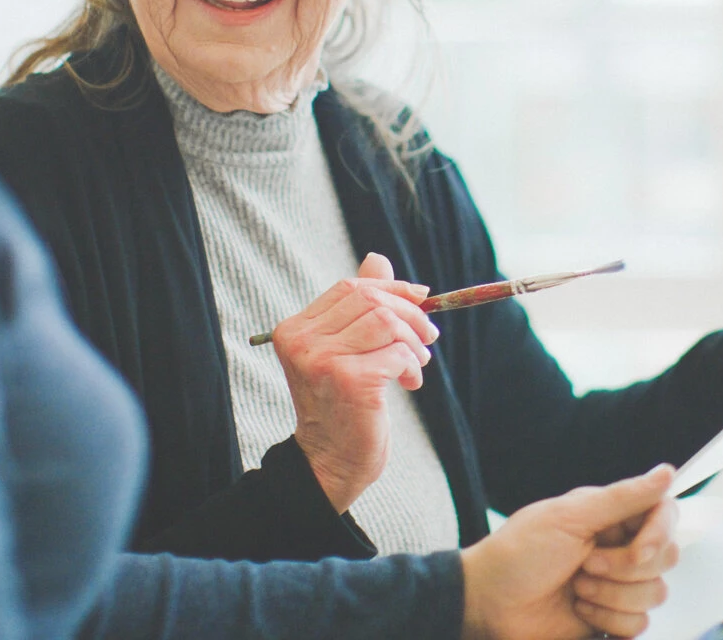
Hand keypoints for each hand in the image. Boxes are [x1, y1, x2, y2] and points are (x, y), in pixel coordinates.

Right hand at [269, 252, 437, 511]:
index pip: (349, 288)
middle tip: (428, 337)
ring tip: (417, 363)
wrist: (330, 462)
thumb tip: (377, 259)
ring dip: (413, 342)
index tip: (421, 299)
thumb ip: (358, 307)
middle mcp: (302, 342)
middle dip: (409, 314)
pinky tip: (409, 382)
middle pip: (370, 300)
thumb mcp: (346, 351)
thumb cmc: (341, 405)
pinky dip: (412, 365)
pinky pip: (397, 353)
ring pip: (386, 322)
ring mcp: (323, 360)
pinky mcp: (350, 380)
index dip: (391, 288)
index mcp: (293, 330)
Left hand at [460, 466, 679, 639]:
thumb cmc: (519, 554)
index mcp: (612, 516)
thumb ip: (622, 497)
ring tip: (577, 589)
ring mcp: (617, 585)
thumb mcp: (567, 517)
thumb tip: (667, 473)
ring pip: (655, 594)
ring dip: (612, 596)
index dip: (660, 534)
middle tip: (585, 565)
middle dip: (625, 568)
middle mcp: (620, 548)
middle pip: (666, 558)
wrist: (489, 604)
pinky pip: (639, 625)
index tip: (640, 550)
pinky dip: (608, 620)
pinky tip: (580, 610)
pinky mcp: (612, 618)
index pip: (665, 515)